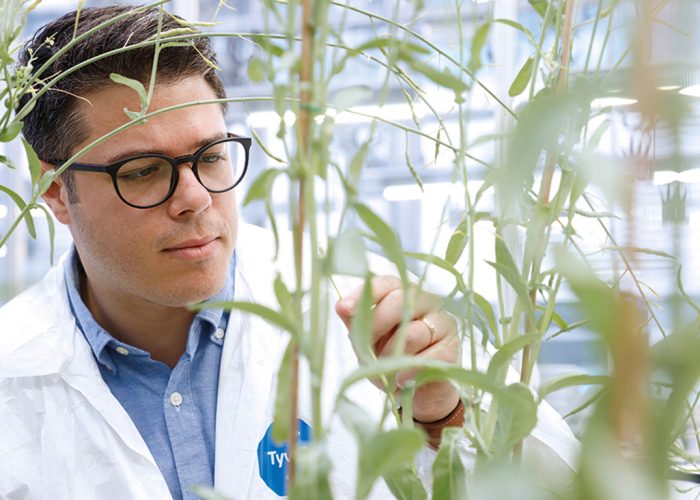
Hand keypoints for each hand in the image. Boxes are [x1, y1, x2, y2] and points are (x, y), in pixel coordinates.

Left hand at [335, 275, 459, 422]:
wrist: (416, 392)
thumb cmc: (391, 360)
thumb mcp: (368, 342)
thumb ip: (357, 323)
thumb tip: (340, 305)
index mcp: (404, 293)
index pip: (385, 283)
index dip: (364, 294)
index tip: (345, 309)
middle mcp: (427, 301)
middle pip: (400, 301)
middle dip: (376, 325)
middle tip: (365, 348)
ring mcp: (443, 322)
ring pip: (413, 333)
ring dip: (392, 355)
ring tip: (385, 369)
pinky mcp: (453, 347)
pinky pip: (428, 357)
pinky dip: (409, 371)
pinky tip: (401, 379)